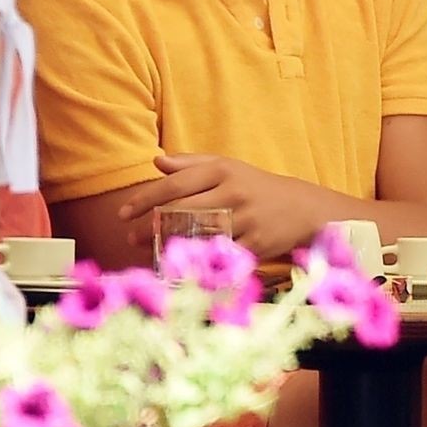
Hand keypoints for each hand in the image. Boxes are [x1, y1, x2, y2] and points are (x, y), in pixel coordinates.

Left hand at [117, 156, 308, 259]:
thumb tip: (157, 161)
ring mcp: (246, 219)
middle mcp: (234, 192)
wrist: (303, 208)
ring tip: (149, 251)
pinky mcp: (256, 244)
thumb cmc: (256, 187)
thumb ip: (192, 163)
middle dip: (150, 226)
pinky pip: (220, 255)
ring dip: (169, 246)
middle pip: (182, 211)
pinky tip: (181, 265)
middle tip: (130, 237)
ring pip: (198, 235)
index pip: (175, 184)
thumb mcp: (228, 167)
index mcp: (223, 170)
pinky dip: (199, 262)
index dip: (145, 198)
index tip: (123, 212)